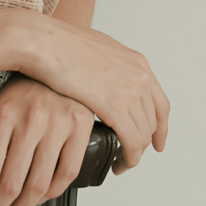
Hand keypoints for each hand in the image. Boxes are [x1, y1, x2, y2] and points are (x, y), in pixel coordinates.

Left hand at [0, 75, 95, 205]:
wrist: (53, 57)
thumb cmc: (20, 90)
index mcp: (2, 113)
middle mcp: (30, 118)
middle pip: (11, 182)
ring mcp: (58, 122)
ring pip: (39, 184)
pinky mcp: (81, 125)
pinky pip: (67, 173)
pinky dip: (53, 192)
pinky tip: (40, 197)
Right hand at [17, 12, 169, 172]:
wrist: (46, 42)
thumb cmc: (60, 44)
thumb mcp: (98, 49)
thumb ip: (111, 66)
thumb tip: (106, 79)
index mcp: (137, 63)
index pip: (160, 104)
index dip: (160, 128)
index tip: (155, 142)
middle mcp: (140, 76)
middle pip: (152, 123)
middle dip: (143, 143)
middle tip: (129, 155)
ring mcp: (130, 91)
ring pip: (142, 136)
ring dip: (133, 154)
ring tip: (119, 163)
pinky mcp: (115, 107)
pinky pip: (131, 143)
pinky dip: (128, 159)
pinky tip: (117, 164)